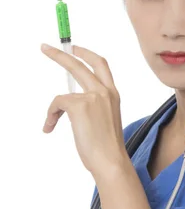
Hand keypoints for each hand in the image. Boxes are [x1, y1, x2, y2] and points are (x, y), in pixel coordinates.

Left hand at [41, 43, 127, 176]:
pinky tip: (51, 128)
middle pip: (80, 65)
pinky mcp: (79, 105)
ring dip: (54, 109)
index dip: (86, 54)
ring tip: (51, 123)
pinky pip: (57, 104)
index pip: (100, 65)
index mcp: (113, 94)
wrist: (111, 160)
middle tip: (46, 48)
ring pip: (63, 94)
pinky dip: (51, 116)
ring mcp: (93, 97)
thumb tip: (71, 104)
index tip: (75, 49)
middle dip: (61, 55)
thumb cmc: (108, 148)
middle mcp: (105, 91)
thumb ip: (95, 106)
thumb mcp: (106, 120)